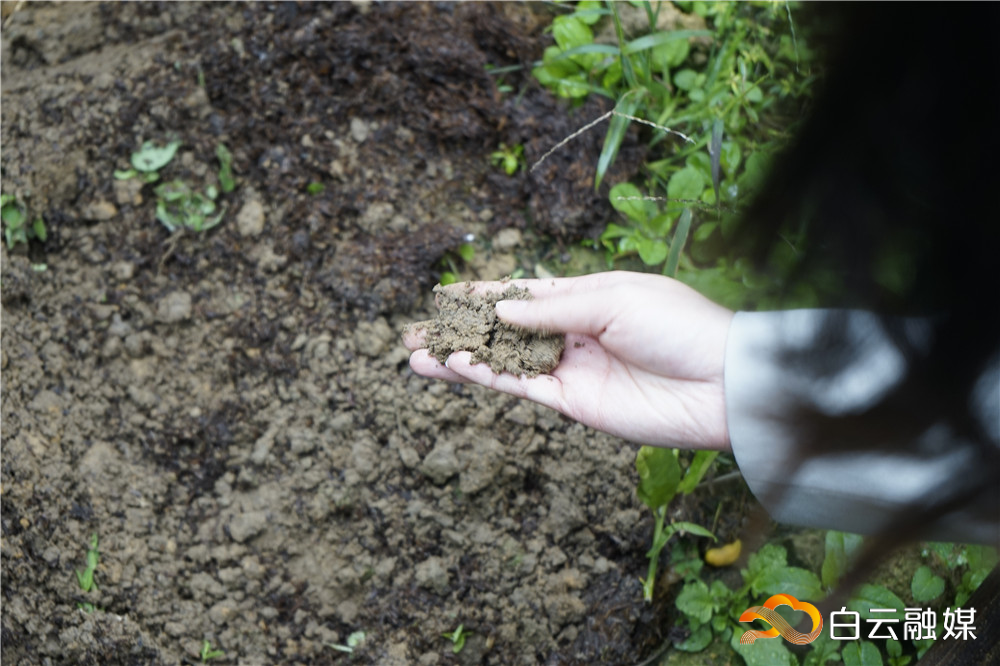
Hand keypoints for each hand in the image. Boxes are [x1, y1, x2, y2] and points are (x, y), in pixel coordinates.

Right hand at [403, 271, 733, 450]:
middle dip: (458, 332)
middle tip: (411, 334)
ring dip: (460, 360)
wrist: (720, 383)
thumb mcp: (611, 299)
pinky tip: (456, 365)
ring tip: (415, 357)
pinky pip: (521, 387)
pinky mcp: (574, 403)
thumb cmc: (675, 326)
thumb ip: (551, 307)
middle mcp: (571, 333)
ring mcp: (570, 369)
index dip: (482, 295)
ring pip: (502, 362)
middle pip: (502, 331)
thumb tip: (499, 307)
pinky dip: (488, 377)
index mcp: (585, 297)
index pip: (522, 293)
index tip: (444, 295)